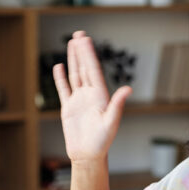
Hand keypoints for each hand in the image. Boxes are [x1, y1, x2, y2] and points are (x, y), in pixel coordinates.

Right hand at [53, 31, 131, 162]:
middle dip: (82, 51)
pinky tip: (60, 66)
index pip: (94, 70)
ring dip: (73, 59)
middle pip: (84, 68)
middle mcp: (90, 95)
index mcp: (100, 96)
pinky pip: (64, 89)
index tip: (86, 40)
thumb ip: (117, 104)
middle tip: (79, 34)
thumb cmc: (102, 142)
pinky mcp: (68, 108)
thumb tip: (128, 88)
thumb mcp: (111, 122)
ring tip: (72, 44)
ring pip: (75, 75)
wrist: (88, 155)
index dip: (89, 54)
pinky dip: (61, 78)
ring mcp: (79, 100)